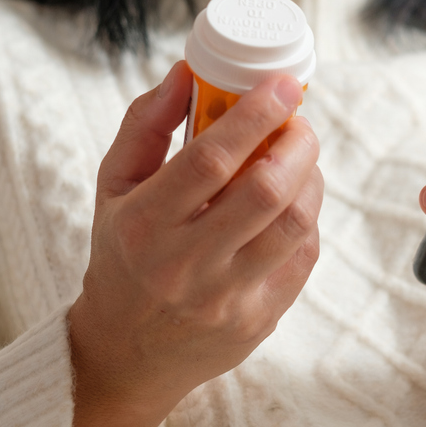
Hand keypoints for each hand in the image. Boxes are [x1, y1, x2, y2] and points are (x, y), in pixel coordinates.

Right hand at [68, 61, 322, 426]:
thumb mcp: (114, 187)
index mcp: (144, 225)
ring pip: (295, 224)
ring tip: (299, 159)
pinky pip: (303, 256)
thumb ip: (145, 125)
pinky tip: (292, 204)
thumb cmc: (122, 255)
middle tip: (299, 121)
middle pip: (265, 191)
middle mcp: (184, 266)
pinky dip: (307, 219)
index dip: (254, 116)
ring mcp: (226, 298)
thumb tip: (188, 72)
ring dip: (310, 178)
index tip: (282, 85)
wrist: (126, 354)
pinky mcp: (258, 320)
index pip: (210, 160)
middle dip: (297, 142)